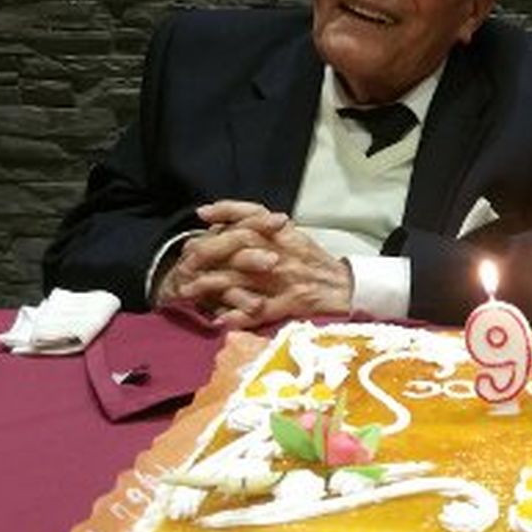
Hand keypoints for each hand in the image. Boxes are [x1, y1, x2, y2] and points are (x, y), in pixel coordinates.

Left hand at [154, 200, 352, 327]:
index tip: (202, 215)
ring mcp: (283, 279)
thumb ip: (266, 226)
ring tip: (187, 290)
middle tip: (185, 259)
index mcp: (284, 235)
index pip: (251, 215)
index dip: (225, 212)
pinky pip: (259, 310)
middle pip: (238, 244)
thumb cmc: (316, 262)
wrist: (346, 288)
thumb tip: (227, 220)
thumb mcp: (293, 235)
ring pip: (239, 277)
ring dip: (209, 284)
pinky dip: (237, 315)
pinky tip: (218, 319)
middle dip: (207, 250)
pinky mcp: (289, 304)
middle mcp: (282, 252)